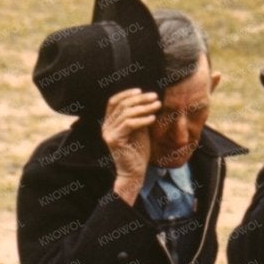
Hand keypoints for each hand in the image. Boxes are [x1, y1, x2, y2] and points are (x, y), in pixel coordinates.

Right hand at [100, 88, 158, 203]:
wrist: (134, 172)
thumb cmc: (138, 151)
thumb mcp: (140, 129)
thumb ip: (139, 116)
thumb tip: (148, 99)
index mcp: (109, 122)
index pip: (113, 102)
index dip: (126, 94)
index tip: (141, 90)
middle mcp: (106, 126)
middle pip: (121, 105)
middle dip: (139, 99)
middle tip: (154, 97)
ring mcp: (108, 133)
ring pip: (126, 113)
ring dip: (144, 108)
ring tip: (157, 106)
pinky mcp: (114, 140)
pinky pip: (129, 124)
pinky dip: (142, 120)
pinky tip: (153, 118)